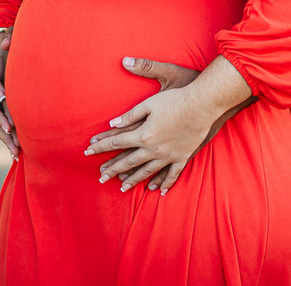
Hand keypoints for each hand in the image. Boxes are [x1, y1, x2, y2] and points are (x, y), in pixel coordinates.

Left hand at [87, 57, 198, 190]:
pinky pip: (172, 173)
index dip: (101, 146)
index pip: (117, 142)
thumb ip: (130, 115)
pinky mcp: (182, 156)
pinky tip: (158, 191)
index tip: (87, 151)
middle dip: (112, 169)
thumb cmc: (175, 99)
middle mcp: (154, 148)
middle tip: (100, 178)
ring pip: (147, 171)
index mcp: (144, 134)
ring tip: (122, 188)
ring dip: (133, 179)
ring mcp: (169, 155)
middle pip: (129, 161)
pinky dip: (165, 183)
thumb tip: (112, 124)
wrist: (202, 105)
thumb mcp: (149, 103)